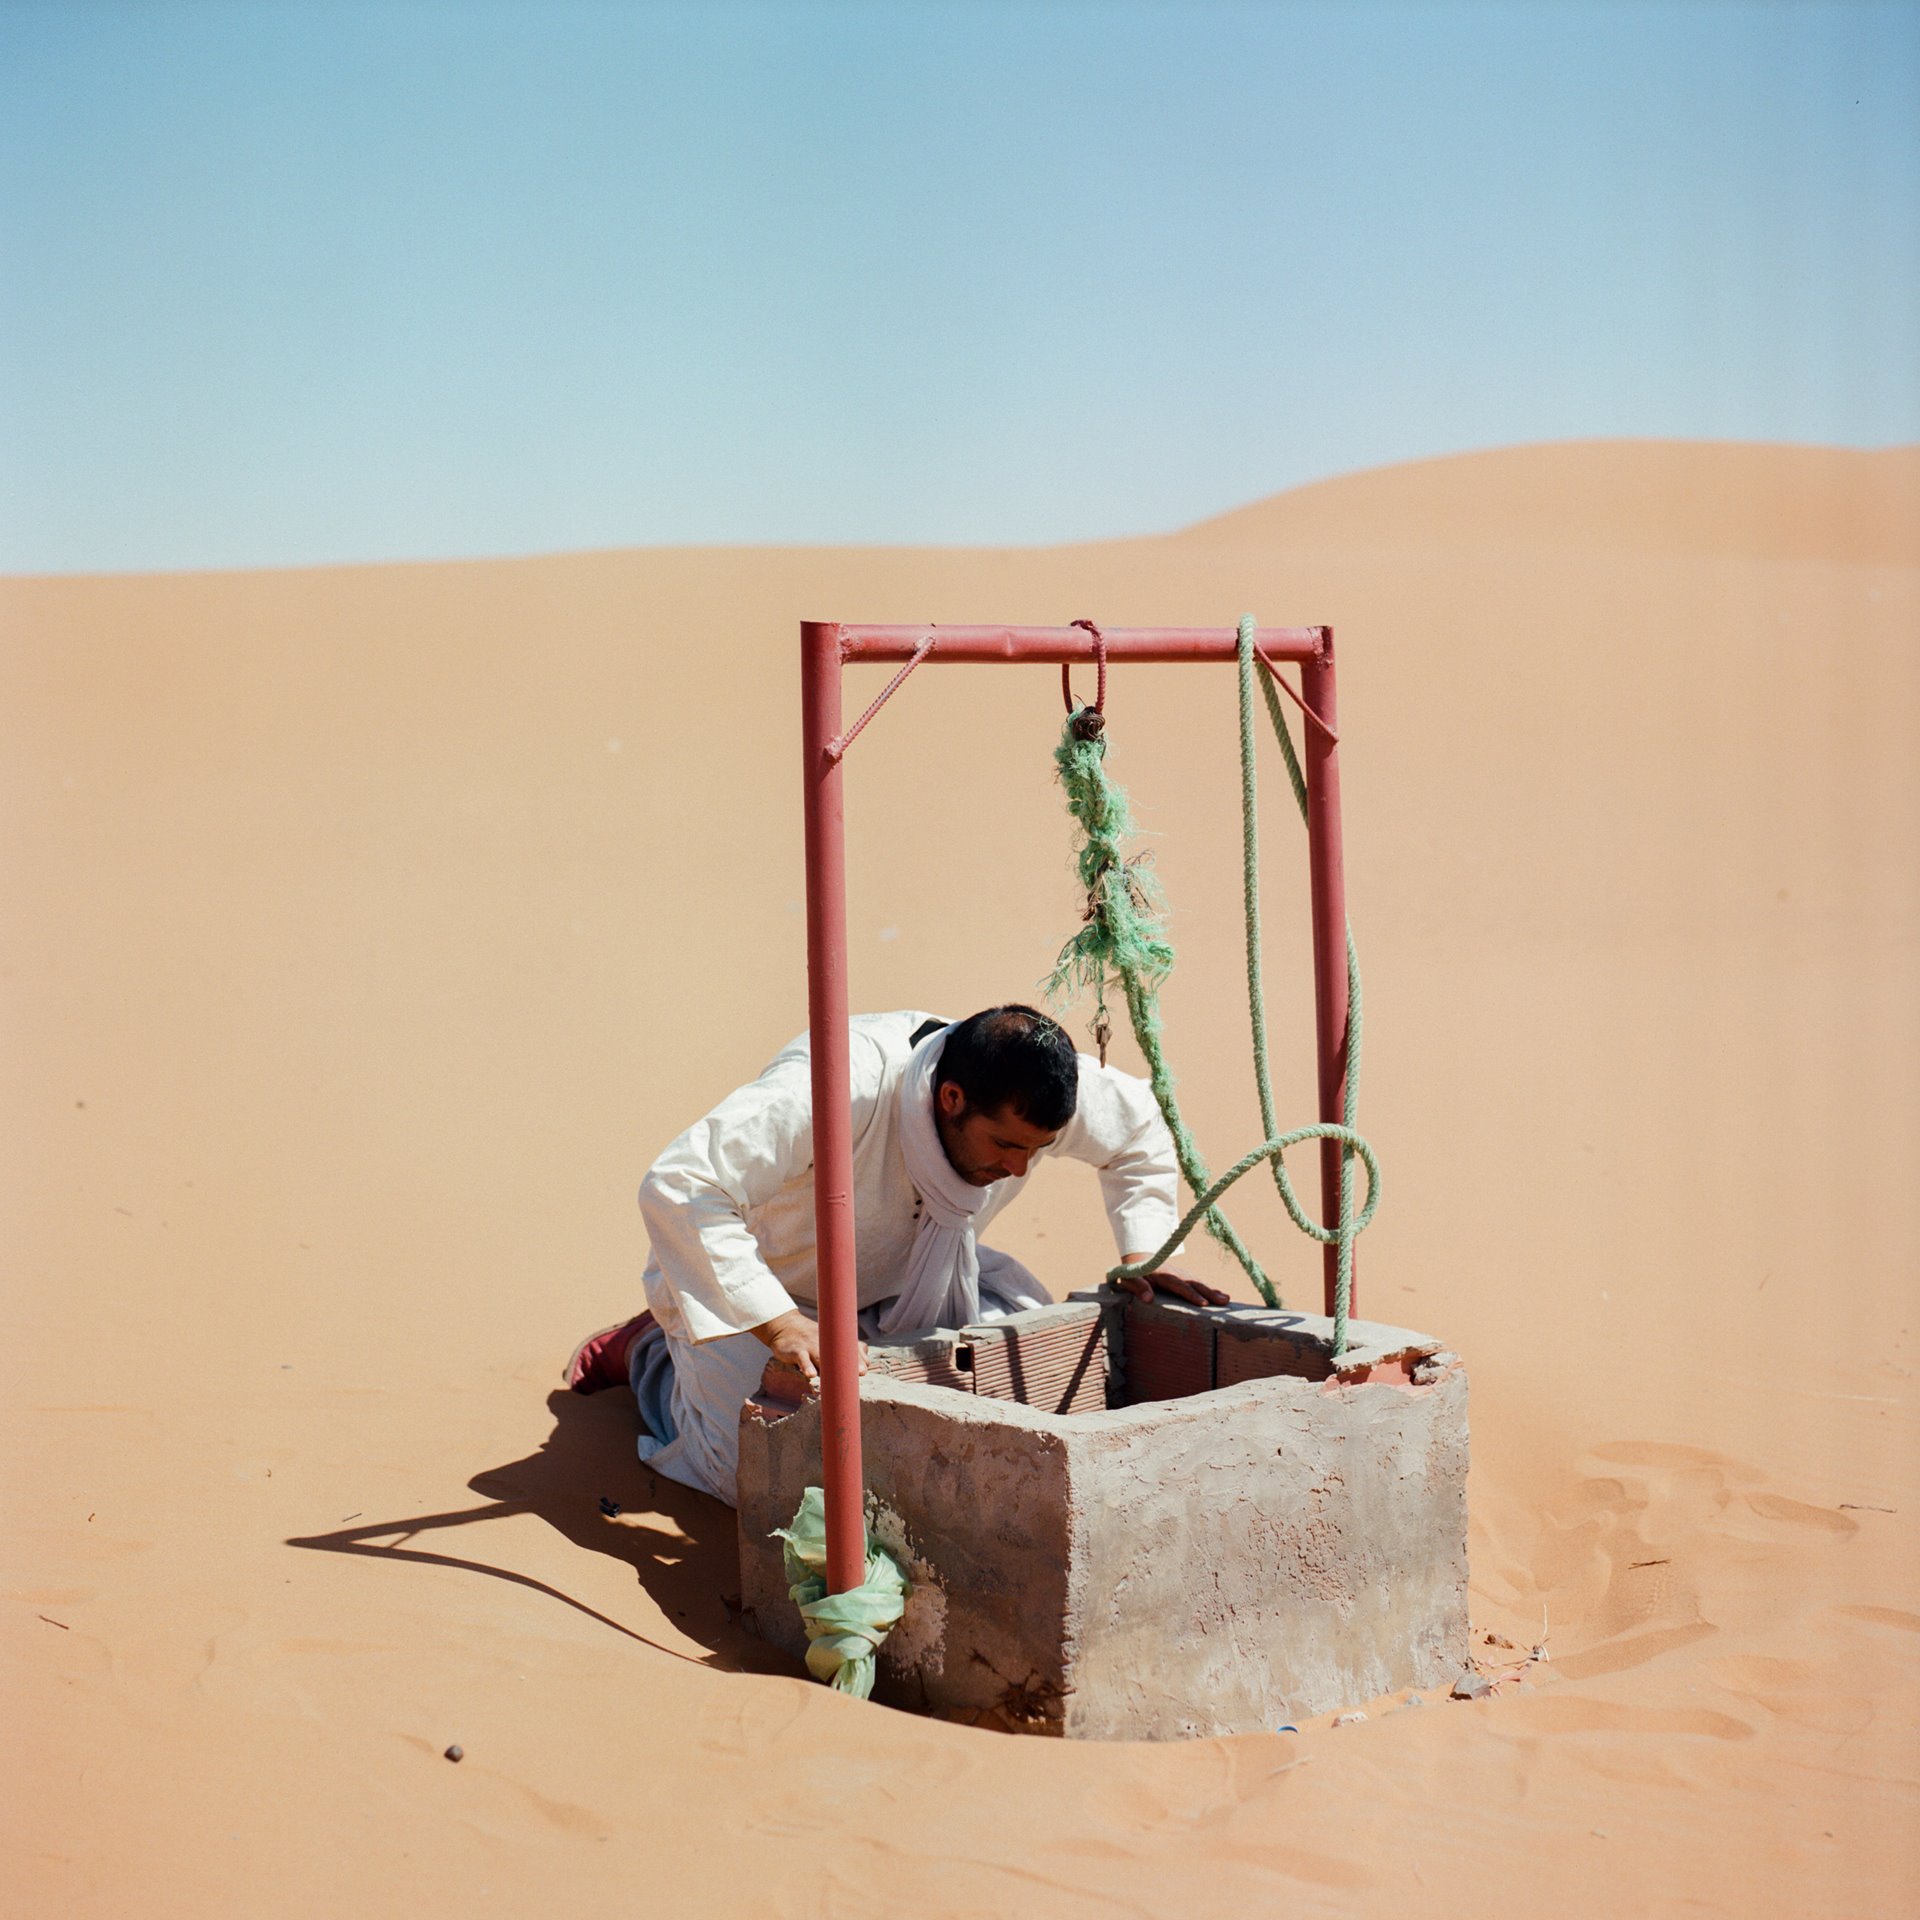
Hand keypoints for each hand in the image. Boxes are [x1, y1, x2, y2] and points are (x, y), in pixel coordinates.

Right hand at [748, 1309, 867, 1393]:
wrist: (786, 1325)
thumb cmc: (811, 1337)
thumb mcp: (829, 1340)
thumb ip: (848, 1349)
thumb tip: (866, 1364)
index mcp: (835, 1340)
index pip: (851, 1348)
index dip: (859, 1359)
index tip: (863, 1370)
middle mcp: (825, 1342)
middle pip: (839, 1354)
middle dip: (850, 1363)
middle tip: (861, 1372)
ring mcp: (811, 1345)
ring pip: (821, 1357)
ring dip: (830, 1367)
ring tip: (838, 1379)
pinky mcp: (797, 1350)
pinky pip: (802, 1359)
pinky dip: (806, 1366)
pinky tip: (810, 1375)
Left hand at [1115, 1259, 1231, 1308]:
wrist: (1140, 1260)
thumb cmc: (1133, 1274)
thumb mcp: (1130, 1280)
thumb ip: (1138, 1288)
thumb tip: (1149, 1299)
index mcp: (1163, 1275)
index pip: (1179, 1285)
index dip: (1191, 1294)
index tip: (1203, 1304)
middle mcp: (1176, 1274)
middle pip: (1194, 1284)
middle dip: (1209, 1293)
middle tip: (1223, 1302)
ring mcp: (1182, 1275)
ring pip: (1199, 1283)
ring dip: (1213, 1291)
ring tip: (1226, 1300)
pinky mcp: (1186, 1278)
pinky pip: (1199, 1284)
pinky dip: (1211, 1290)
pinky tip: (1223, 1297)